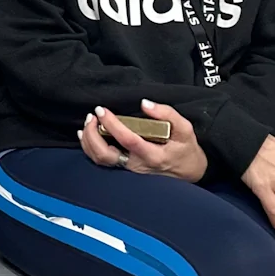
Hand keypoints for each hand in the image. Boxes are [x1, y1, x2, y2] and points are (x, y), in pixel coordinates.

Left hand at [79, 101, 207, 182]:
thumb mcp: (185, 129)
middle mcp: (137, 165)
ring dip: (89, 140)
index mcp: (153, 155)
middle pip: (105, 155)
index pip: (127, 140)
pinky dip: (90, 148)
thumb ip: (167, 114)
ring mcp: (128, 170)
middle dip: (93, 134)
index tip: (102, 110)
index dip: (112, 124)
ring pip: (100, 160)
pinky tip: (86, 135)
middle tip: (92, 116)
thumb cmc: (185, 149)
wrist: (188, 171)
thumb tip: (144, 104)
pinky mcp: (124, 169)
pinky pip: (101, 162)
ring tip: (89, 121)